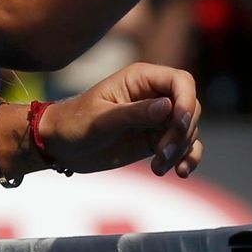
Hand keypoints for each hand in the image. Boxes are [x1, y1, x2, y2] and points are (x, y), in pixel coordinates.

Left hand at [38, 61, 203, 177]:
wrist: (62, 146)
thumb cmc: (75, 124)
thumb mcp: (101, 120)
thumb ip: (134, 113)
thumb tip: (168, 107)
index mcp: (141, 79)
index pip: (181, 82)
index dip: (187, 101)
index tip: (179, 125)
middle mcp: (155, 95)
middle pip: (189, 107)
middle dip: (181, 132)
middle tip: (161, 153)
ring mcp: (158, 117)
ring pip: (188, 129)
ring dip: (181, 149)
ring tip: (159, 167)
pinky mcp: (157, 138)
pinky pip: (184, 145)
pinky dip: (187, 157)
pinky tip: (181, 171)